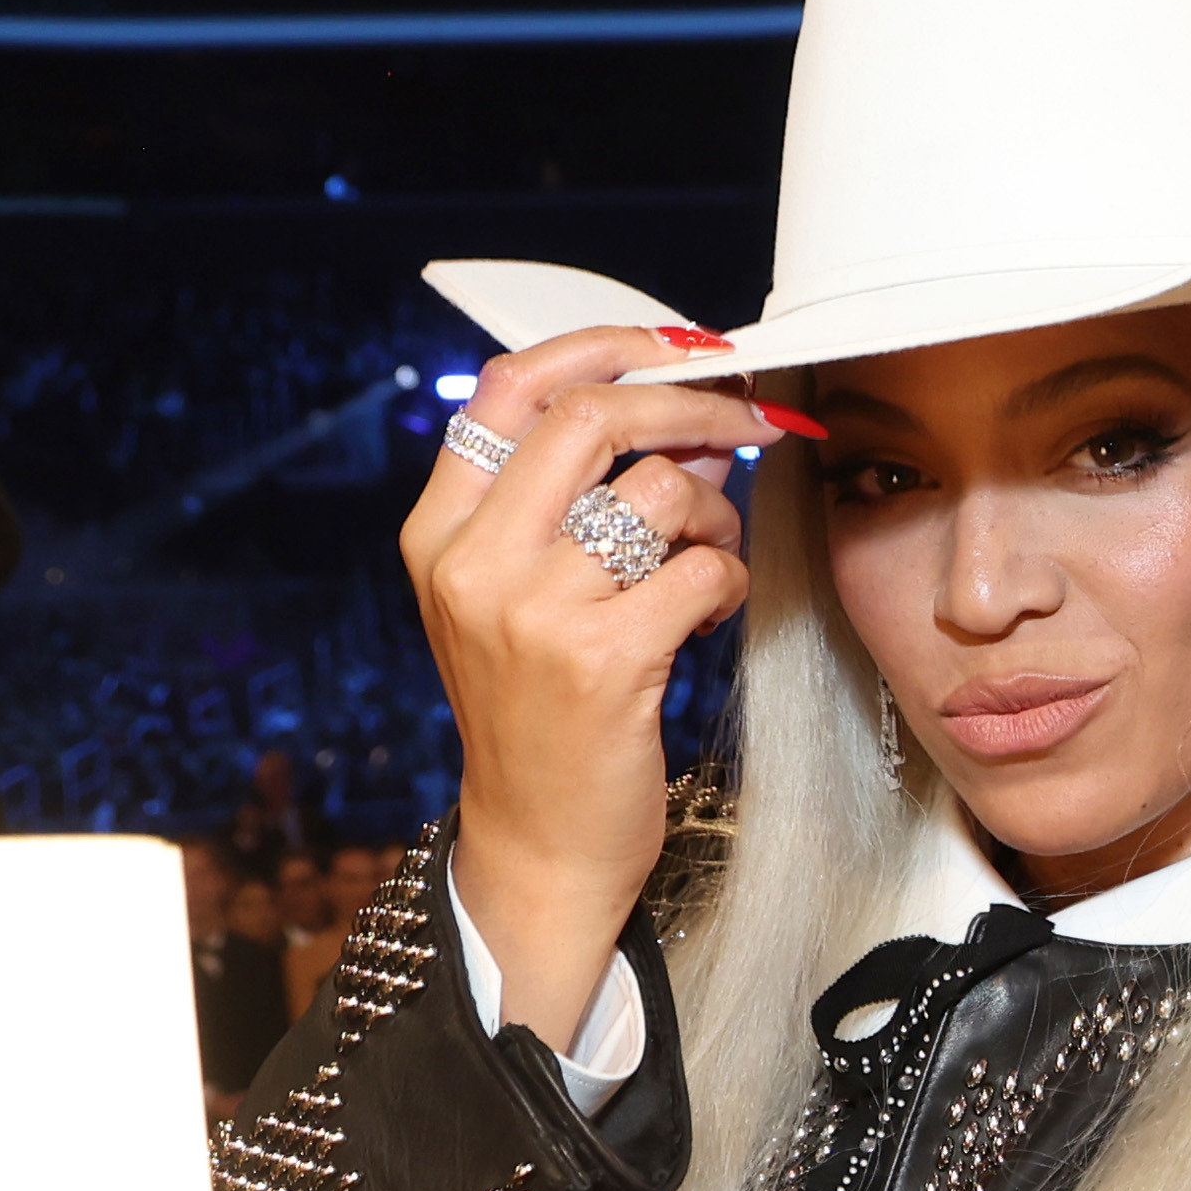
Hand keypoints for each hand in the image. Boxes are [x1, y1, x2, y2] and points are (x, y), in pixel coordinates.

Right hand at [403, 328, 770, 1044]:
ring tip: (712, 557)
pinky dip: (728, 582)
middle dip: (693, 403)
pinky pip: (704, 570)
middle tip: (753, 420)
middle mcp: (472, 562)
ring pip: (663, 492)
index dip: (605, 347)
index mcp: (438, 532)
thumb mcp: (520, 597)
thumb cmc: (542, 713)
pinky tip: (706, 617)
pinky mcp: (603, 660)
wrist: (538, 844)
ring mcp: (532, 611)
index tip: (681, 346)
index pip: (509, 387)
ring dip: (719, 513)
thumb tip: (688, 414)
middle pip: (591, 418)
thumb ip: (575, 503)